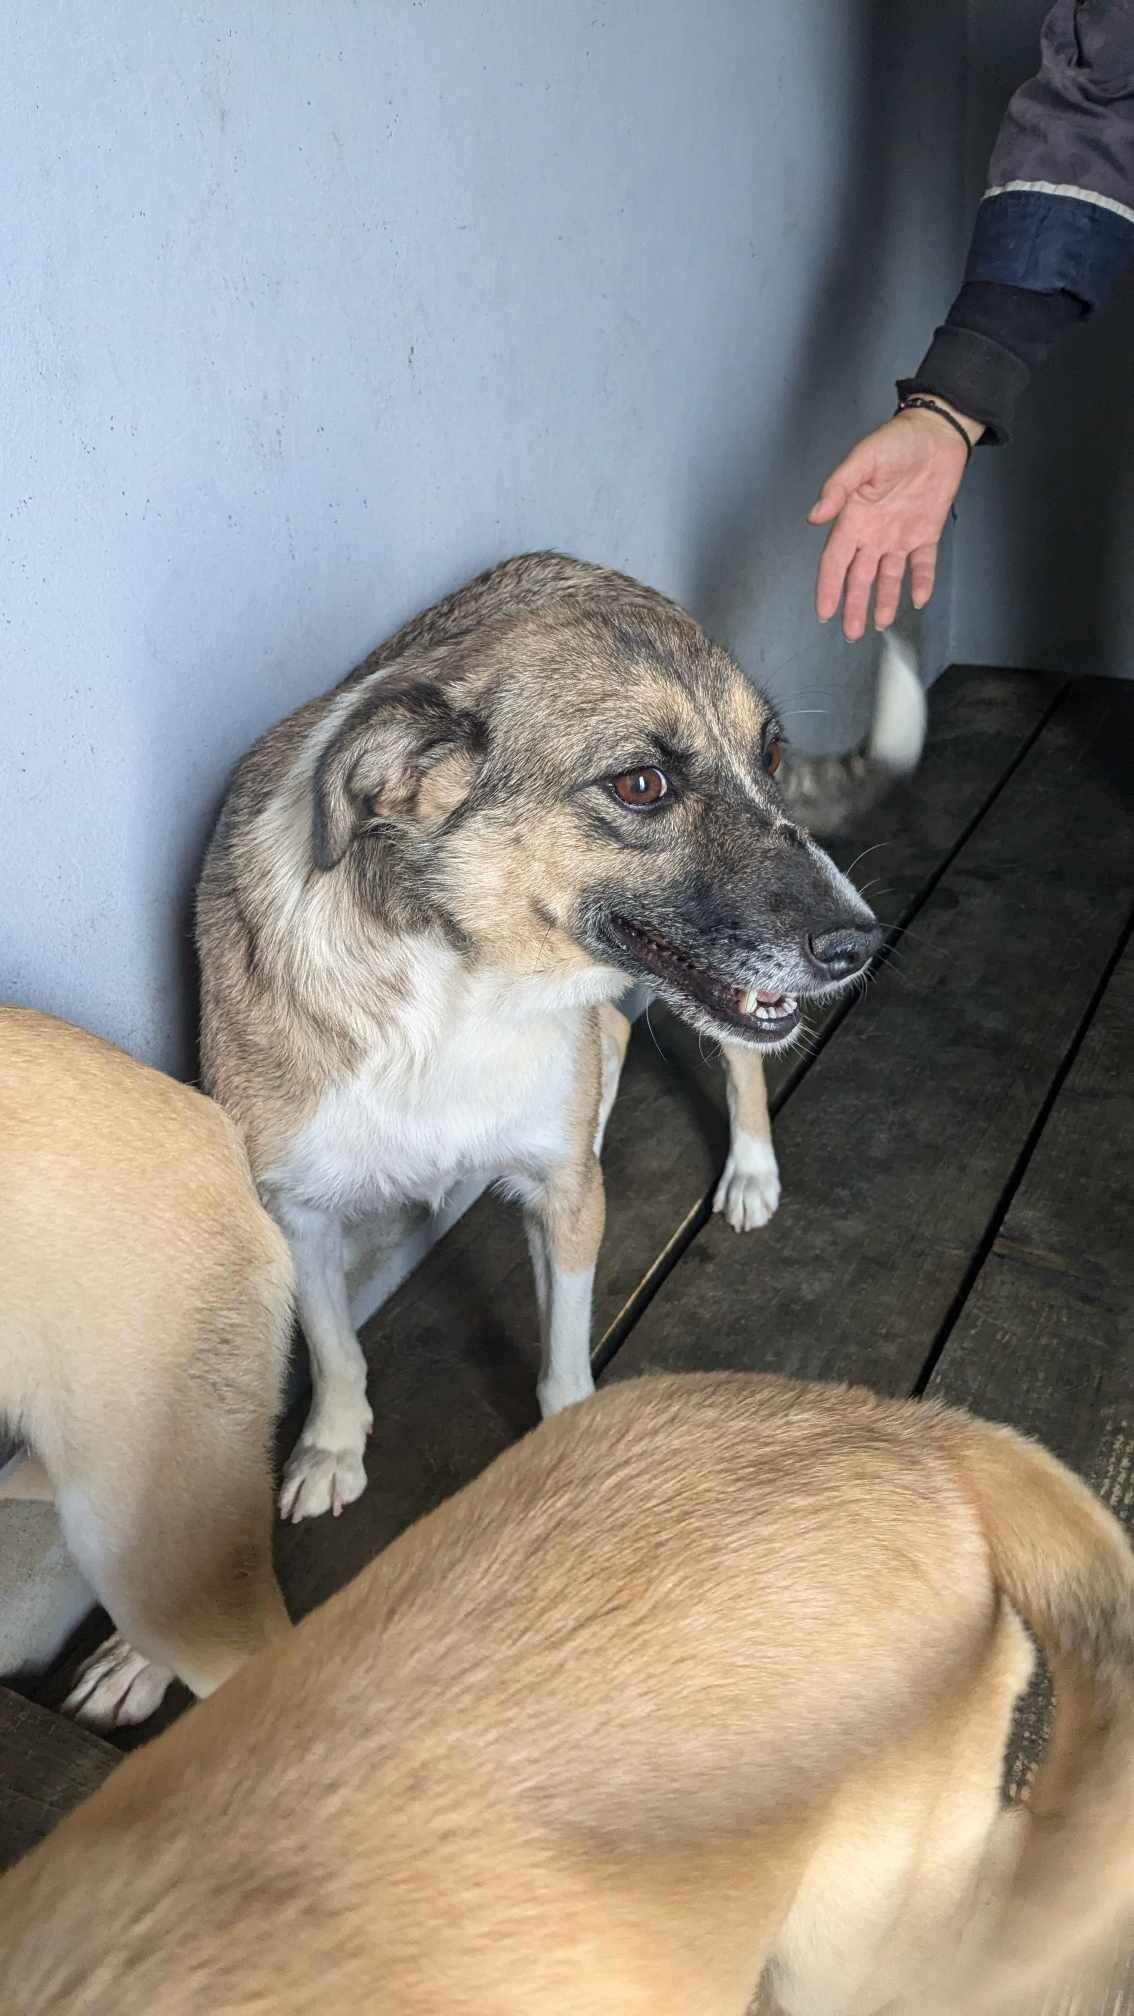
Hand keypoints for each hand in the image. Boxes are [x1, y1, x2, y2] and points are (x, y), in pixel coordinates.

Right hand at [808, 402, 981, 640]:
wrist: (935, 433)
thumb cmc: (895, 441)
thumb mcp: (862, 459)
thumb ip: (838, 487)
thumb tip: (814, 517)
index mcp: (854, 518)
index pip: (835, 560)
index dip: (828, 587)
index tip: (823, 611)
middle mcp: (874, 533)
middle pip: (859, 577)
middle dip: (854, 605)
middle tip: (850, 632)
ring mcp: (899, 535)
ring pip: (888, 577)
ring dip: (883, 600)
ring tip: (879, 624)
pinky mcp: (926, 533)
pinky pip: (922, 564)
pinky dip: (921, 581)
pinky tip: (918, 599)